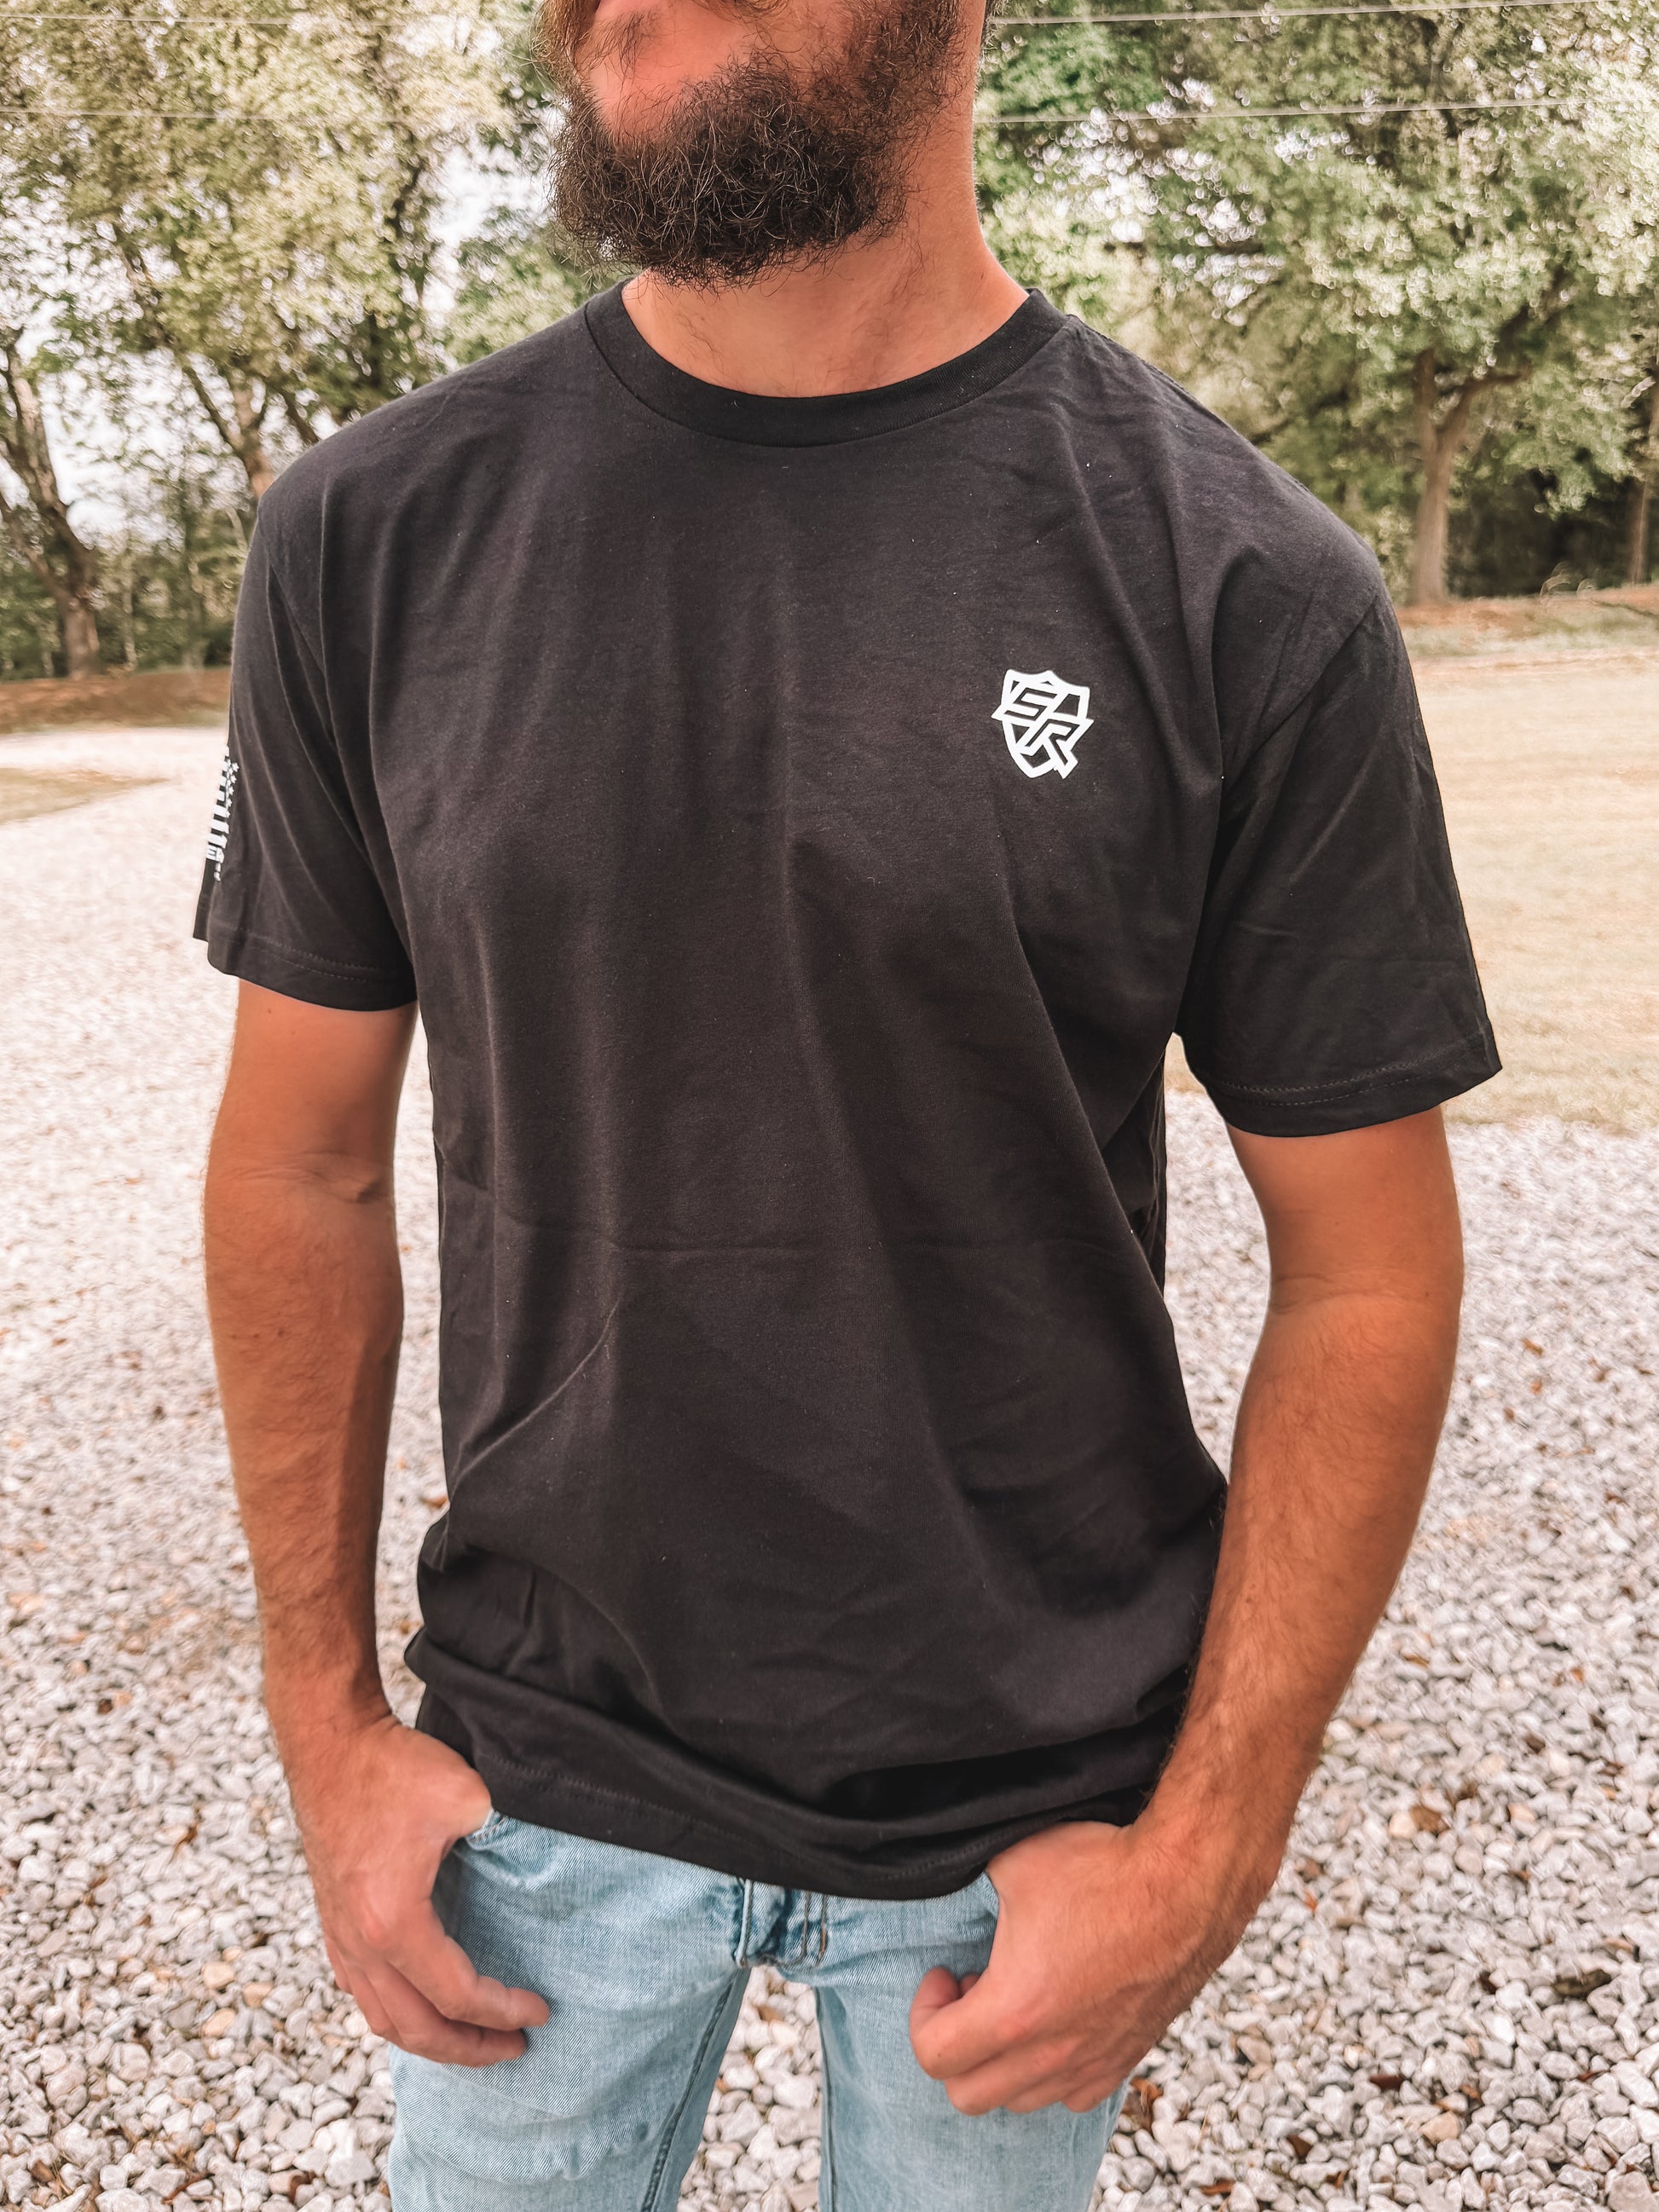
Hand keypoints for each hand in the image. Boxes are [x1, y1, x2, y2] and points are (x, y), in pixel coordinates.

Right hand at [283, 1707, 548, 2064]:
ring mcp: (340, 1936)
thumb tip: (542, 1862)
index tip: (540, 2011)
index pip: (457, 1995)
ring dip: (431, 2040)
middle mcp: (360, 1944)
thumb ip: (508, 1837)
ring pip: (383, 2019)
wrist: (331, 1744)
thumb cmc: (394, 1769)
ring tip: (474, 2039)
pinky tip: (425, 2005)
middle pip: (416, 2029)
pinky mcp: (332, 1922)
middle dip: (470, 2049)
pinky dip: (398, 2013)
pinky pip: (363, 1992)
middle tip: (514, 2049)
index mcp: (394, 1923)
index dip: (503, 2011)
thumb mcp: (467, 1797)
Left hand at [909, 1816, 1276, 2113]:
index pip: (933, 2055)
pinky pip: (1071, 2095)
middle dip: (955, 2045)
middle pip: (968, 2094)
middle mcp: (1052, 2053)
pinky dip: (1049, 2071)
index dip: (925, 2011)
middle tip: (975, 1989)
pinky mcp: (1125, 2058)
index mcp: (1015, 2011)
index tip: (946, 1972)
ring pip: (1020, 2100)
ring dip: (1001, 2060)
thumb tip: (946, 1889)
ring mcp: (1092, 2062)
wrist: (1186, 1880)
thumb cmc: (1102, 1868)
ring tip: (1015, 1999)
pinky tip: (1057, 2016)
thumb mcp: (1012, 1864)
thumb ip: (966, 1891)